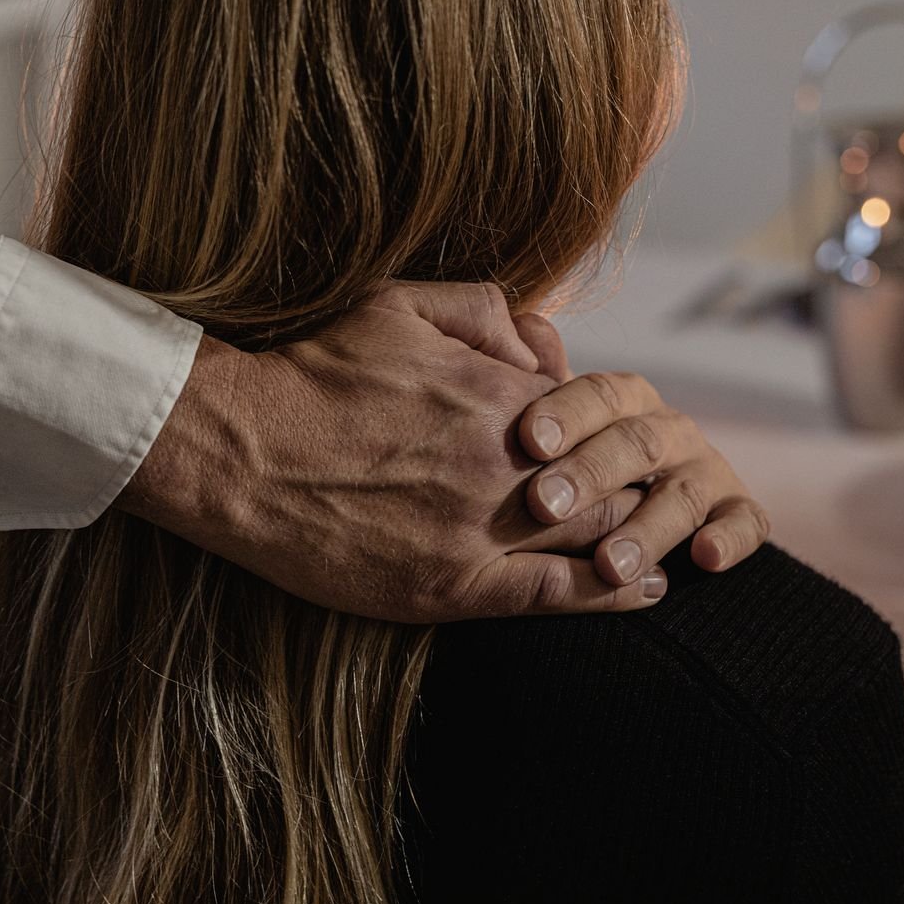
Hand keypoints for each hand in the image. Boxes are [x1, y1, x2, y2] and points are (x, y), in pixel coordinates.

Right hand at [117, 283, 668, 622]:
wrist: (238, 451)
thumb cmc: (313, 374)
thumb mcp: (398, 306)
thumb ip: (486, 310)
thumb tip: (546, 342)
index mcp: (499, 396)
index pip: (602, 420)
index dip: (622, 434)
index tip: (628, 445)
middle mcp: (503, 465)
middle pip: (614, 483)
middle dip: (641, 489)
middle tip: (657, 498)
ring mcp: (477, 532)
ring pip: (598, 540)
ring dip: (639, 542)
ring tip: (665, 546)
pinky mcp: (447, 588)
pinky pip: (554, 597)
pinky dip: (610, 594)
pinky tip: (643, 592)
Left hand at [511, 314, 770, 586]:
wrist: (623, 514)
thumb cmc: (569, 464)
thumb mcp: (548, 426)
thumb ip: (533, 380)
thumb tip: (527, 327)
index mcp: (624, 400)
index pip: (599, 394)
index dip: (565, 413)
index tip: (528, 440)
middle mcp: (669, 429)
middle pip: (635, 443)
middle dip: (591, 475)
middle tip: (544, 506)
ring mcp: (706, 471)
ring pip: (681, 494)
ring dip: (646, 530)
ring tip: (608, 565)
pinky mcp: (738, 513)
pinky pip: (746, 522)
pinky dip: (730, 539)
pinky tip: (706, 558)